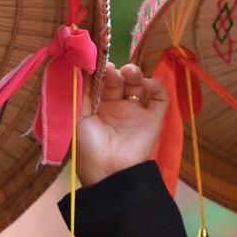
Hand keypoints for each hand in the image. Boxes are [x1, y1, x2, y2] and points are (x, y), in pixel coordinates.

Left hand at [76, 61, 167, 185]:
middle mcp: (117, 107)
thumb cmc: (88, 146)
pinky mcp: (153, 119)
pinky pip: (160, 99)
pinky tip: (146, 84)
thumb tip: (83, 68)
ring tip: (128, 73)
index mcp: (97, 107)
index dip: (101, 71)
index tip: (97, 64)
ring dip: (134, 73)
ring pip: (139, 85)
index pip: (102, 82)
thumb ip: (82, 93)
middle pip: (120, 80)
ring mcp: (136, 112)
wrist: (107, 171)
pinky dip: (156, 86)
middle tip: (111, 71)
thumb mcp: (77, 117)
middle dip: (115, 72)